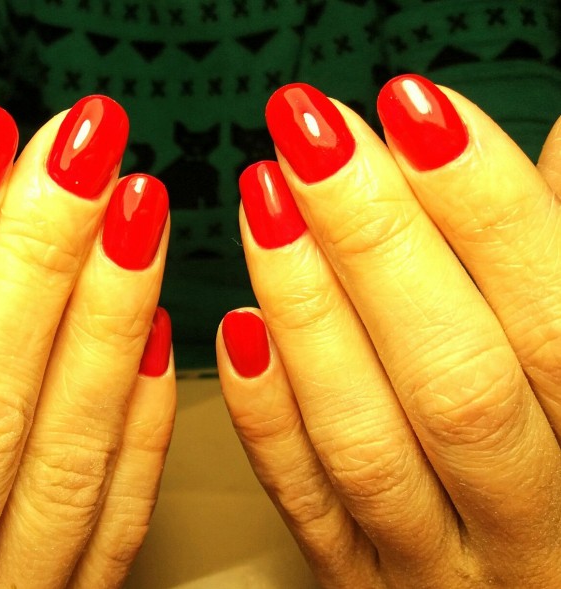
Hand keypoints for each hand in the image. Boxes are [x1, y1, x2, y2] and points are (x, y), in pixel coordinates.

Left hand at [218, 75, 560, 586]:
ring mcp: (442, 567)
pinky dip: (266, 415)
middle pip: (452, 378)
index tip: (415, 109)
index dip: (485, 208)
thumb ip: (556, 268)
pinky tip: (236, 327)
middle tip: (309, 137)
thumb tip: (551, 147)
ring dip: (307, 311)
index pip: (552, 319)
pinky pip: (305, 507)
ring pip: (365, 442)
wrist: (535, 583)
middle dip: (374, 241)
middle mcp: (536, 524)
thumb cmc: (558, 444)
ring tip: (264, 202)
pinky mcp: (361, 586)